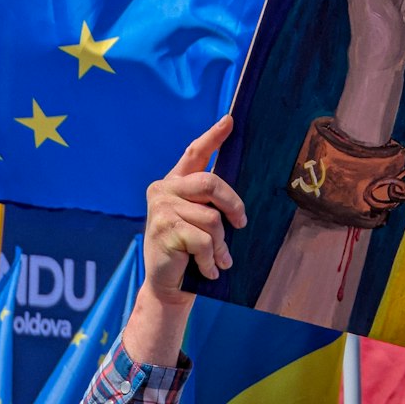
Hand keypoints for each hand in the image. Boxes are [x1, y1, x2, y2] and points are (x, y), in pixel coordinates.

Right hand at [124, 116, 245, 367]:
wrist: (166, 285)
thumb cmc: (187, 249)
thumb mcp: (196, 218)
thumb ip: (208, 201)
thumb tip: (238, 196)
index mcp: (174, 181)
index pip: (196, 152)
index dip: (214, 136)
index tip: (230, 120)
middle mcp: (164, 189)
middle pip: (211, 183)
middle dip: (233, 203)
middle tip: (242, 223)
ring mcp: (162, 209)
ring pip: (211, 218)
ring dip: (221, 243)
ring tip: (220, 258)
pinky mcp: (165, 230)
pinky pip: (204, 240)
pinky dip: (212, 258)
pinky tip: (210, 269)